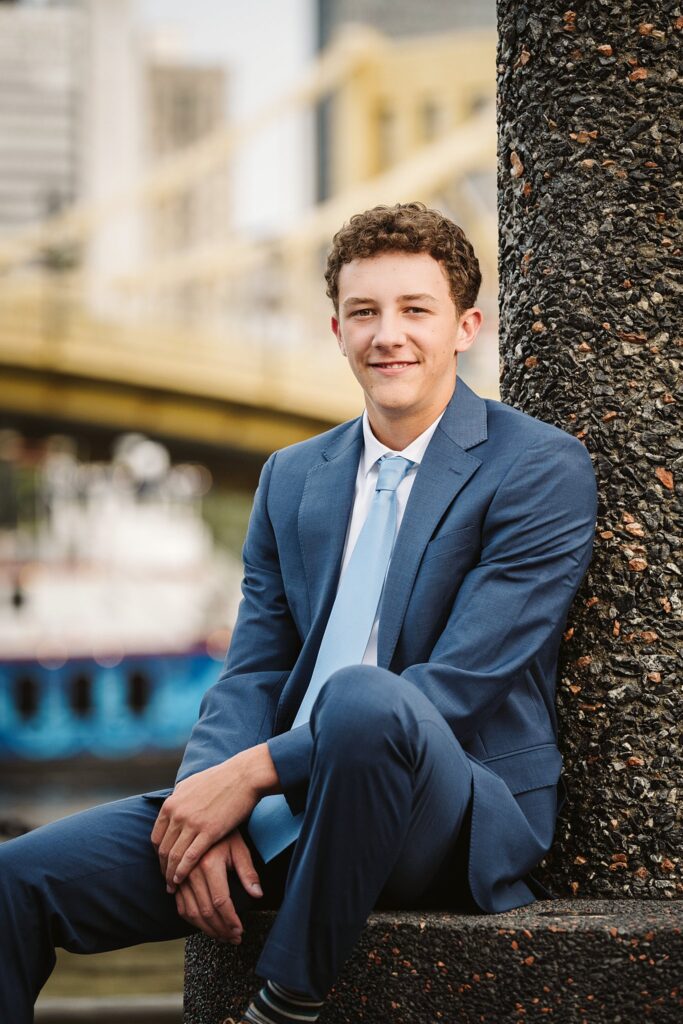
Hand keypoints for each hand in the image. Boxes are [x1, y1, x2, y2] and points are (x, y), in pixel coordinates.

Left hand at [151, 744, 279, 888]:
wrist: (244, 775)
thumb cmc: (221, 778)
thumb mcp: (192, 783)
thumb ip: (180, 796)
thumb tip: (174, 801)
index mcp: (172, 803)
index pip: (157, 836)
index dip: (159, 854)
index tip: (164, 863)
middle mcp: (177, 813)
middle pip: (163, 849)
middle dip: (163, 867)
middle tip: (166, 879)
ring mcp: (192, 822)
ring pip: (174, 856)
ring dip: (170, 874)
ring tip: (172, 886)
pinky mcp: (209, 831)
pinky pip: (190, 857)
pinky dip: (182, 871)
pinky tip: (181, 880)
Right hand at [174, 831, 262, 942]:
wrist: (202, 820)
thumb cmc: (225, 834)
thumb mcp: (240, 848)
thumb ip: (248, 872)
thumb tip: (258, 895)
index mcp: (209, 864)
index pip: (220, 901)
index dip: (230, 920)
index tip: (240, 931)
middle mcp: (192, 872)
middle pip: (205, 910)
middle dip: (220, 929)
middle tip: (233, 938)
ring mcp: (181, 877)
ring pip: (191, 912)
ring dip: (206, 929)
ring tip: (221, 936)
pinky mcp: (176, 880)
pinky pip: (181, 906)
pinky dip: (192, 920)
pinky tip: (205, 926)